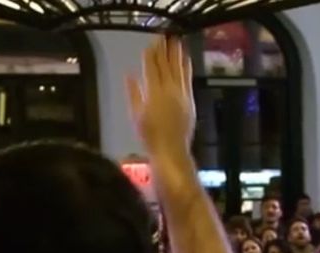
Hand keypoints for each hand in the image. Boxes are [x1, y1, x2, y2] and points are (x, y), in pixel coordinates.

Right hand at [125, 36, 195, 155]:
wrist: (170, 149)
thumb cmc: (150, 135)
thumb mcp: (136, 114)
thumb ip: (133, 93)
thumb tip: (129, 75)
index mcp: (152, 93)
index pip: (151, 68)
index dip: (151, 54)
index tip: (151, 43)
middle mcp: (168, 90)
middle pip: (165, 65)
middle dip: (163, 50)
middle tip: (163, 35)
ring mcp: (181, 94)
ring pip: (178, 69)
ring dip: (176, 54)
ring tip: (176, 41)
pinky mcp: (189, 99)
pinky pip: (188, 79)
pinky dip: (186, 67)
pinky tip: (186, 58)